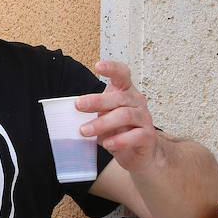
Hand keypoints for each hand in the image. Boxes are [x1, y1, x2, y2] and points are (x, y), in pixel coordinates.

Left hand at [75, 60, 161, 174]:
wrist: (139, 152)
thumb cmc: (119, 130)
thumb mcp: (103, 117)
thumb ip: (93, 112)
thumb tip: (70, 114)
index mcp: (125, 92)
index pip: (122, 74)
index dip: (112, 68)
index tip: (98, 65)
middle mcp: (136, 101)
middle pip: (118, 97)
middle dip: (97, 101)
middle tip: (78, 105)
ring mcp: (144, 118)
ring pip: (124, 115)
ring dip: (102, 123)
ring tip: (84, 131)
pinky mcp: (148, 135)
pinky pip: (134, 136)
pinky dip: (119, 140)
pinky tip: (107, 144)